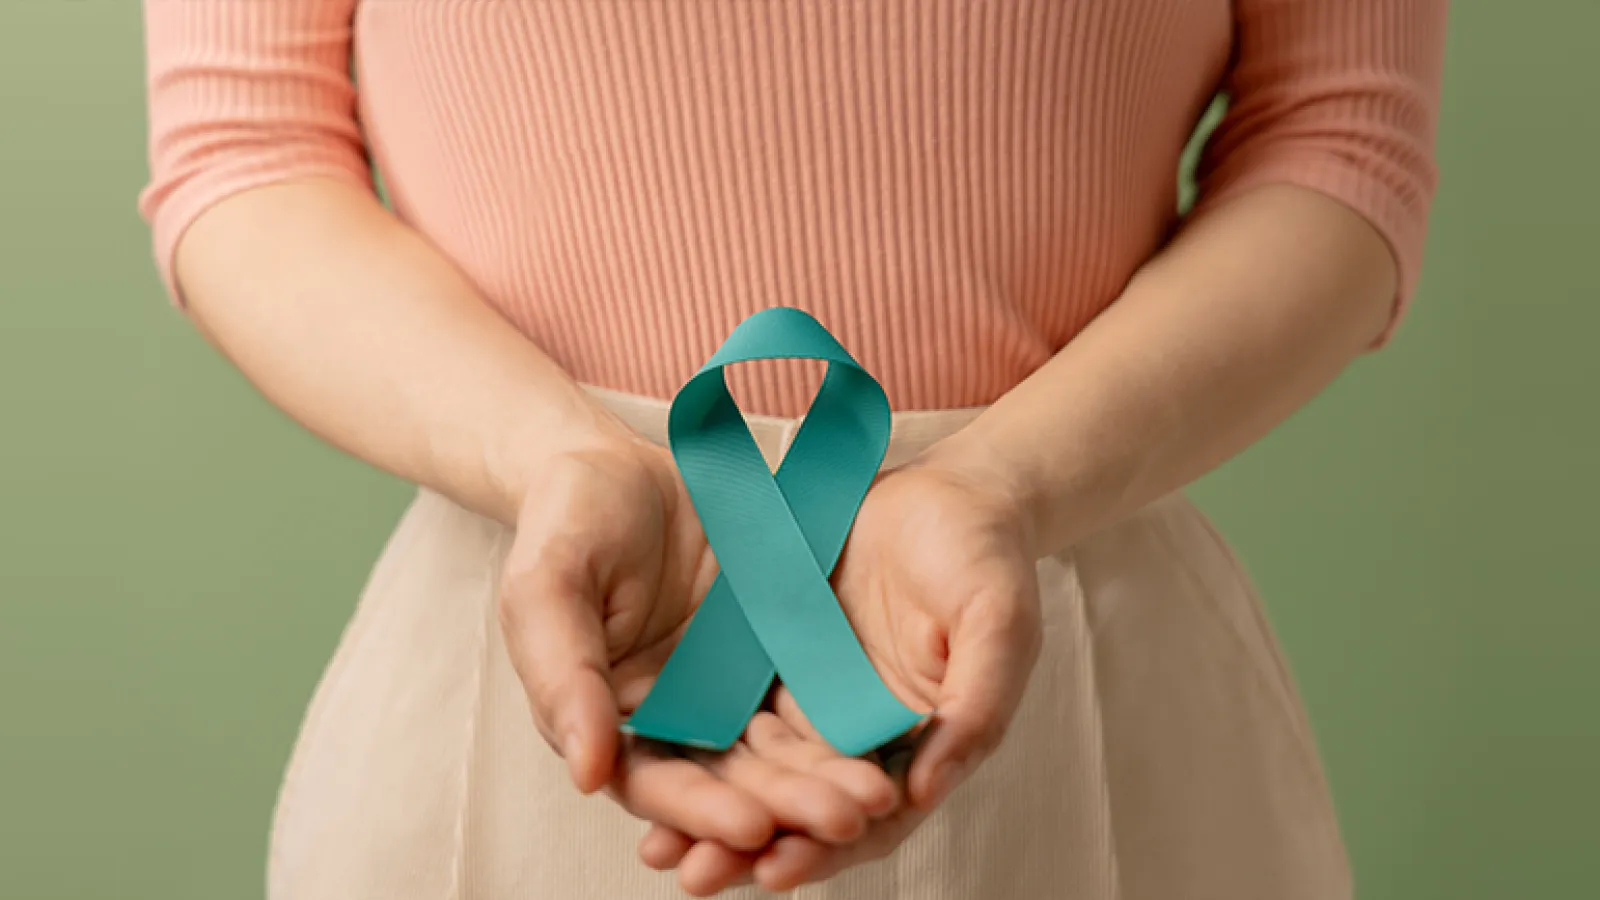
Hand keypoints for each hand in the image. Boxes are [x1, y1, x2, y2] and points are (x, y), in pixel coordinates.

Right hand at [498, 419, 896, 852]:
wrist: (622, 459)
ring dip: (828, 778)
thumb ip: (561, 671)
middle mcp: (675, 717)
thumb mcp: (546, 582)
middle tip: (847, 819)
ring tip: (881, 796)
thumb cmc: (568, 518)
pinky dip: (848, 721)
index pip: (655, 783)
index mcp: (610, 719)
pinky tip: (892, 738)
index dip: (700, 810)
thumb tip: (587, 772)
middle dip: (788, 806)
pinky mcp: (777, 649)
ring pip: (782, 747)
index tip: (752, 826)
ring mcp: (730, 686)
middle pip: (731, 780)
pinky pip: (815, 690)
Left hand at [637, 455, 1045, 892]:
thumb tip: (928, 791)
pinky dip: (691, 737)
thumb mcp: (997, 624)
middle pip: (799, 807)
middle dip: (748, 847)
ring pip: (753, 768)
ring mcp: (809, 697)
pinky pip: (725, 704)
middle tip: (694, 877)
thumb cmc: (984, 557)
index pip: (870, 817)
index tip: (776, 871)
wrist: (944, 486)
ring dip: (708, 811)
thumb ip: (976, 705)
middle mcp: (856, 733)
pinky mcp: (769, 653)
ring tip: (657, 849)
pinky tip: (645, 757)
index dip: (825, 847)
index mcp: (917, 744)